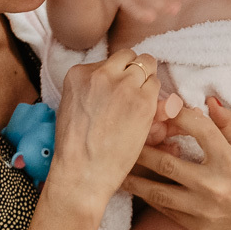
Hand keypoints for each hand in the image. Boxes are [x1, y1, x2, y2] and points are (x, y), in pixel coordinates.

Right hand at [47, 51, 160, 216]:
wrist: (82, 173)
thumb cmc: (75, 148)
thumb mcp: (73, 107)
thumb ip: (91, 88)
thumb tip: (114, 82)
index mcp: (79, 73)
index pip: (109, 60)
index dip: (117, 74)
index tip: (118, 89)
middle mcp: (102, 73)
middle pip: (130, 56)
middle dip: (134, 70)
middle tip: (134, 91)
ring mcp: (124, 86)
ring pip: (147, 65)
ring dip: (147, 82)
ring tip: (140, 104)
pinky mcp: (143, 101)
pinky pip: (157, 86)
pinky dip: (156, 97)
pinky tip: (146, 114)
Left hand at [123, 96, 230, 229]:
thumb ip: (228, 125)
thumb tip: (209, 101)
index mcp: (229, 160)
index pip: (198, 129)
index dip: (178, 115)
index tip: (161, 106)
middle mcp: (214, 185)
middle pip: (168, 164)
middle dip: (142, 150)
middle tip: (123, 139)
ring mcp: (203, 208)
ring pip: (159, 192)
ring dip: (135, 180)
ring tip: (116, 170)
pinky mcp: (197, 226)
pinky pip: (165, 210)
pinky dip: (149, 198)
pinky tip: (135, 188)